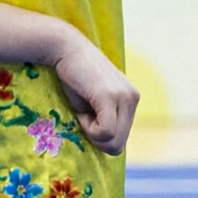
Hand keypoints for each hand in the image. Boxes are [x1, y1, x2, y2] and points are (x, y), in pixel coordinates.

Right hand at [52, 33, 137, 154]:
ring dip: (93, 133)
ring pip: (113, 142)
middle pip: (119, 144)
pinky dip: (89, 128)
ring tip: (84, 109)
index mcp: (131, 100)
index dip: (100, 136)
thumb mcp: (93, 105)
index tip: (88, 116)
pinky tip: (82, 109)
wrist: (64, 48)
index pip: (121, 139)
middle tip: (83, 116)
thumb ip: (104, 122)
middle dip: (97, 138)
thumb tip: (110, 149)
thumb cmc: (73, 77)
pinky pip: (105, 132)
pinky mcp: (111, 97)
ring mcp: (125, 97)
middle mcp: (133, 98)